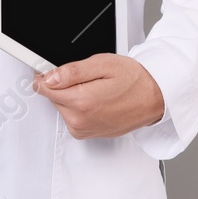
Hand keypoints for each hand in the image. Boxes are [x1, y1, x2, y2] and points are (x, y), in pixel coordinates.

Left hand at [32, 54, 164, 139]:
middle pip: (52, 97)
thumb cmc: (133, 81)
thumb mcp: (102, 64)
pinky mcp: (87, 134)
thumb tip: (49, 77)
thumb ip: (72, 71)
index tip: (49, 68)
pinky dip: (78, 107)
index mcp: (81, 102)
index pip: (44, 88)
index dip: (45, 74)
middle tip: (85, 77)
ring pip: (61, 107)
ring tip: (95, 88)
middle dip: (62, 84)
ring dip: (71, 96)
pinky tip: (96, 99)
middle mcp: (79, 121)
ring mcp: (83, 130)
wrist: (154, 99)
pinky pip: (71, 116)